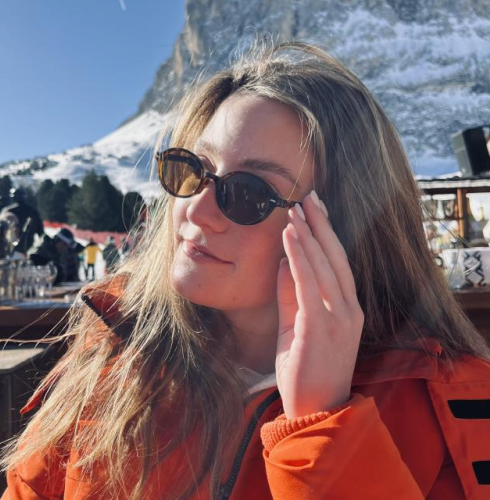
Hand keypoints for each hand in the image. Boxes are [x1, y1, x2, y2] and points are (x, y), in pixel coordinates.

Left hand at [276, 191, 363, 418]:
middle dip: (320, 224)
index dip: (327, 233)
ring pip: (324, 265)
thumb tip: (282, 261)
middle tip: (308, 195)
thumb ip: (291, 294)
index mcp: (347, 308)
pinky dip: (301, 257)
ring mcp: (339, 317)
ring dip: (309, 234)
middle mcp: (349, 308)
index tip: (315, 208)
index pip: (338, 261)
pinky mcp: (321, 327)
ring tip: (296, 208)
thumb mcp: (297, 325)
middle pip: (335, 256)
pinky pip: (310, 284)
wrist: (315, 410)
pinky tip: (291, 236)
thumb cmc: (306, 368)